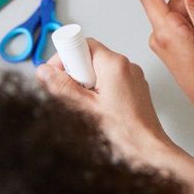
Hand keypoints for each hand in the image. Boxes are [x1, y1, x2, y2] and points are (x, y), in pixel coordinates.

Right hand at [36, 39, 172, 161]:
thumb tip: (44, 72)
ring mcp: (132, 77)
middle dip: (75, 75)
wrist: (148, 149)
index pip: (82, 43)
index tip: (58, 76)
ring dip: (86, 86)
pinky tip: (98, 111)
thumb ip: (62, 87)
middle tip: (74, 97)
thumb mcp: (85, 108)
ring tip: (88, 108)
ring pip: (99, 71)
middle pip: (89, 58)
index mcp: (114, 64)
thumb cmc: (124, 132)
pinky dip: (99, 92)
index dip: (66, 58)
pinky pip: (110, 82)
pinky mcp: (134, 89)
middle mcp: (126, 66)